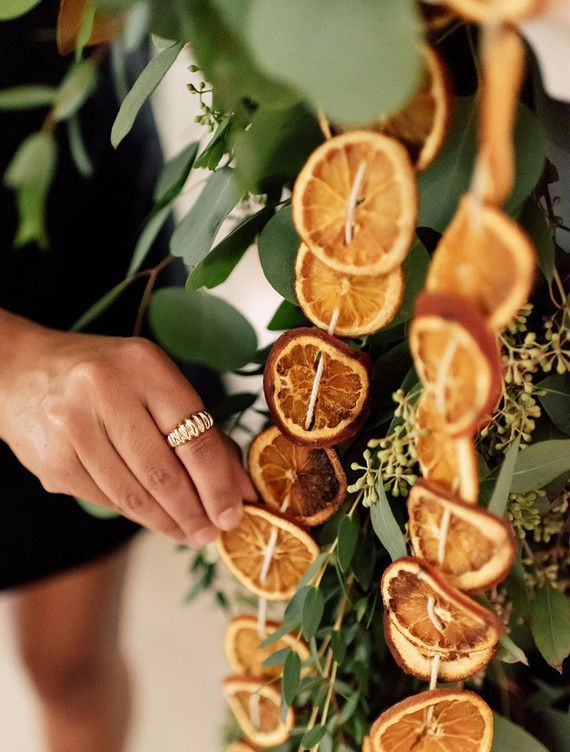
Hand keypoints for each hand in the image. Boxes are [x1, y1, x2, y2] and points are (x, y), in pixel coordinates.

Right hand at [0, 316, 255, 546]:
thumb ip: (202, 431)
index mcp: (144, 365)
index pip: (195, 437)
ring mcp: (72, 427)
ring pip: (133, 495)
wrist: (23, 372)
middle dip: (195, 513)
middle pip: (163, 473)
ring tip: (189, 533)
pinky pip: (106, 500)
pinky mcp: (52, 461)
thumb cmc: (106, 376)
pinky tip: (154, 518)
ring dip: (167, 522)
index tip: (234, 513)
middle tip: (213, 533)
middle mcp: (105, 391)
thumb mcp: (157, 384)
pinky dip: (136, 514)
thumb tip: (240, 489)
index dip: (219, 485)